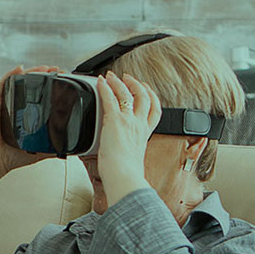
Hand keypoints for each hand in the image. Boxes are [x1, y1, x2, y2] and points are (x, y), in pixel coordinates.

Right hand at [0, 65, 57, 175]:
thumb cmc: (9, 157)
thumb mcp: (37, 152)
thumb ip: (51, 148)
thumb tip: (67, 147)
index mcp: (24, 116)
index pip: (38, 96)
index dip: (50, 86)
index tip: (62, 81)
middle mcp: (14, 107)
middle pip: (30, 85)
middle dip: (44, 75)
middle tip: (57, 71)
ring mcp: (5, 103)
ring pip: (18, 82)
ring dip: (32, 72)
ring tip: (45, 68)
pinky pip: (2, 85)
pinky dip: (10, 75)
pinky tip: (20, 69)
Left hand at [94, 70, 158, 202]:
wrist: (124, 176)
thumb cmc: (125, 174)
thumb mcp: (132, 159)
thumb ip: (128, 152)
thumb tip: (119, 156)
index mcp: (144, 134)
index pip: (154, 111)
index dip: (152, 97)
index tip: (147, 90)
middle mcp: (139, 125)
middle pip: (144, 97)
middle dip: (136, 85)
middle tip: (128, 78)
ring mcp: (128, 121)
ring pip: (127, 94)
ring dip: (119, 83)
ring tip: (112, 77)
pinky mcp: (115, 121)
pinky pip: (110, 98)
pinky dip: (105, 88)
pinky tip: (100, 82)